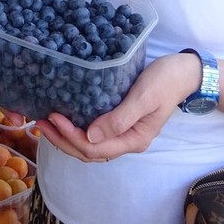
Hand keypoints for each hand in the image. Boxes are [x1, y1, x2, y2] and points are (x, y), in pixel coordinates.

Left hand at [36, 53, 193, 162]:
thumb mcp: (144, 97)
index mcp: (133, 140)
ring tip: (45, 122)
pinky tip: (63, 117)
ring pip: (89, 145)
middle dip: (62, 140)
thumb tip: (91, 136)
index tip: (54, 117)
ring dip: (66, 137)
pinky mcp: (118, 121)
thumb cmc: (165, 81)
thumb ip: (120, 118)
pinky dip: (76, 128)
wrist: (183, 72)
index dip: (71, 136)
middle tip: (40, 122)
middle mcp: (126, 141)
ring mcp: (122, 133)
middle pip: (88, 152)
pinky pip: (93, 132)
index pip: (95, 148)